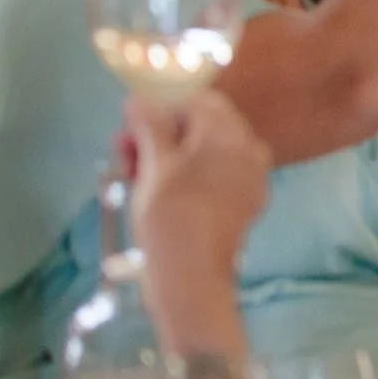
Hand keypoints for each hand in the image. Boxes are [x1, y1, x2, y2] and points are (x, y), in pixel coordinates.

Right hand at [124, 91, 270, 349]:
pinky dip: (192, 178)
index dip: (159, 116)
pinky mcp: (248, 202)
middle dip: (162, 138)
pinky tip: (163, 197)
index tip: (129, 139)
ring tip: (136, 179)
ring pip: (208, 153)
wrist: (192, 280)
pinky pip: (219, 176)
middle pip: (203, 127)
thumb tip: (138, 98)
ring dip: (172, 158)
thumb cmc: (169, 218)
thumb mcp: (152, 167)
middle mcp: (250, 147)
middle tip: (124, 159)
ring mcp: (254, 176)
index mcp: (230, 133)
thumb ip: (148, 127)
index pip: (196, 102)